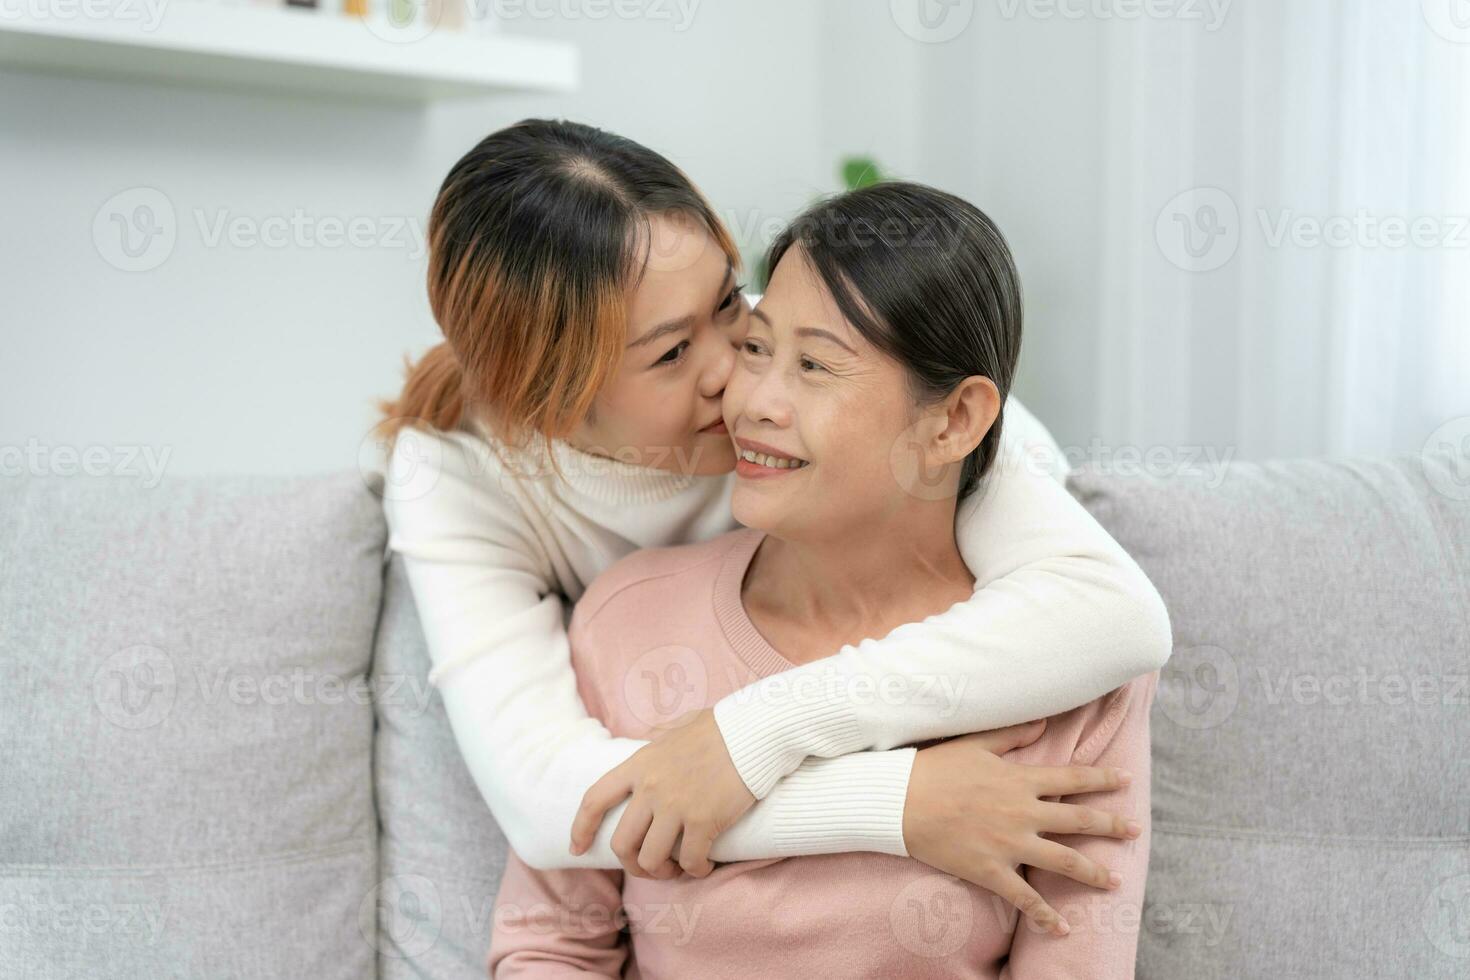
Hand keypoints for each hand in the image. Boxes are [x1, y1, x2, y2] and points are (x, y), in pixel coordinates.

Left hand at [569, 708, 755, 879]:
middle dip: (631, 864)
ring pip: (651, 859)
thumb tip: (655, 731)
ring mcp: (676, 805)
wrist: (752, 731)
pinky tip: (706, 866)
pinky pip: (690, 861)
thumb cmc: (720, 727)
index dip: (580, 828)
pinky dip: (696, 870)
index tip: (577, 848)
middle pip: (621, 843)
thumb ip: (661, 733)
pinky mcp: (703, 820)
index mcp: (639, 764)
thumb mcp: (680, 725)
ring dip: (662, 872)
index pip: (595, 799)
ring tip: (678, 869)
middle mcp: (651, 787)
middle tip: (650, 868)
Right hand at [901, 719, 1140, 937]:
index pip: (1072, 778)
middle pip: (1078, 820)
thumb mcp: (975, 744)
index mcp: (1020, 780)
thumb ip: (1013, 736)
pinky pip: (1025, 898)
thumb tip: (1044, 724)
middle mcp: (1023, 813)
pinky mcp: (991, 871)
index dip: (1102, 778)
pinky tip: (1063, 929)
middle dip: (1111, 824)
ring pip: (1063, 861)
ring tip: (1114, 881)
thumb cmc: (934, 768)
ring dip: (1093, 872)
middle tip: (1136, 830)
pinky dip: (1046, 916)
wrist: (899, 800)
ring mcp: (1009, 844)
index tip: (1126, 779)